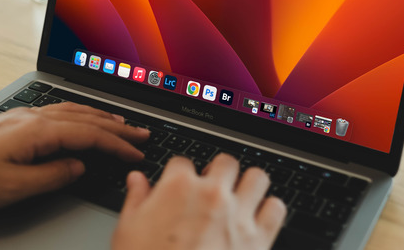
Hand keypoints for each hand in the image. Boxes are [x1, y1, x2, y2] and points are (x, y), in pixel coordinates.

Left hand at [0, 103, 148, 209]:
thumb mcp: (10, 188)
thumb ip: (51, 176)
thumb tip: (78, 165)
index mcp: (36, 131)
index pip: (89, 134)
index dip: (117, 143)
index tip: (137, 151)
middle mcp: (32, 117)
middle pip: (85, 117)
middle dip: (116, 125)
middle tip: (141, 132)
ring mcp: (21, 116)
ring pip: (71, 111)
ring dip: (99, 116)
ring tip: (120, 122)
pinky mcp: (11, 121)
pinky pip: (56, 112)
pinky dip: (78, 115)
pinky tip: (78, 119)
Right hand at [112, 153, 286, 249]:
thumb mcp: (127, 232)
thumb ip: (135, 200)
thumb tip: (137, 181)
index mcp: (178, 188)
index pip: (182, 162)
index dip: (179, 174)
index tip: (179, 186)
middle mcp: (212, 196)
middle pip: (225, 162)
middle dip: (218, 172)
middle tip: (211, 188)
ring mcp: (238, 216)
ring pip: (257, 178)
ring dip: (249, 185)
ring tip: (239, 197)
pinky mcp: (259, 240)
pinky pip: (276, 209)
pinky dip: (269, 211)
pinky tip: (257, 219)